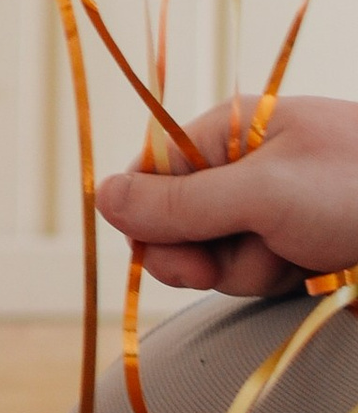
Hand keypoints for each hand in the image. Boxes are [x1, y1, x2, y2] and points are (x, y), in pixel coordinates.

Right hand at [94, 92, 357, 298]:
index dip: (148, 215)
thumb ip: (180, 202)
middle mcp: (249, 168)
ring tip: (300, 258)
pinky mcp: (301, 251)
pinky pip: (257, 276)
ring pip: (217, 257)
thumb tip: (99, 197)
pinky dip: (278, 283)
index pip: (154, 170)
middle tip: (241, 257)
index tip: (163, 248)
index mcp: (235, 129)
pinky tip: (313, 273)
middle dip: (203, 251)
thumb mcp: (265, 192)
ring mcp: (276, 212)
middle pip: (178, 222)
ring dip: (249, 271)